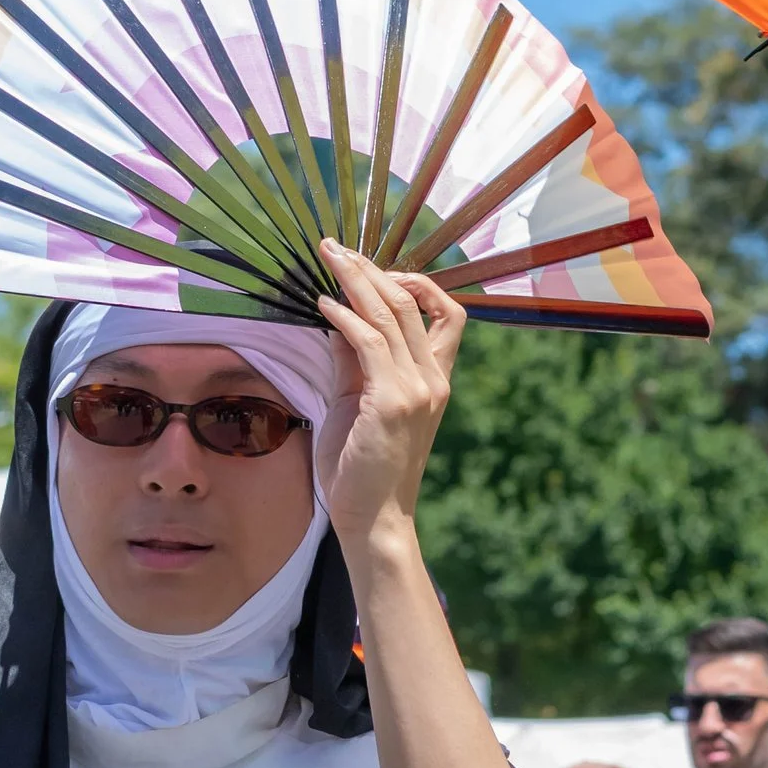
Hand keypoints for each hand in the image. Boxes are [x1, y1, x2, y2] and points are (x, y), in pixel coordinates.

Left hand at [314, 242, 465, 556]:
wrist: (373, 519)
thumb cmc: (362, 468)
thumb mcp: (356, 402)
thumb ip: (352, 361)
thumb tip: (337, 315)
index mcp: (434, 380)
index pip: (444, 313)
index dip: (413, 281)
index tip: (371, 269)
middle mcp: (433, 381)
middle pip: (413, 301)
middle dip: (371, 268)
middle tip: (335, 248)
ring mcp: (418, 390)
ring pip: (392, 313)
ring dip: (355, 279)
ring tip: (327, 258)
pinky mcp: (393, 401)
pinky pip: (369, 341)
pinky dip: (344, 315)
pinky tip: (322, 304)